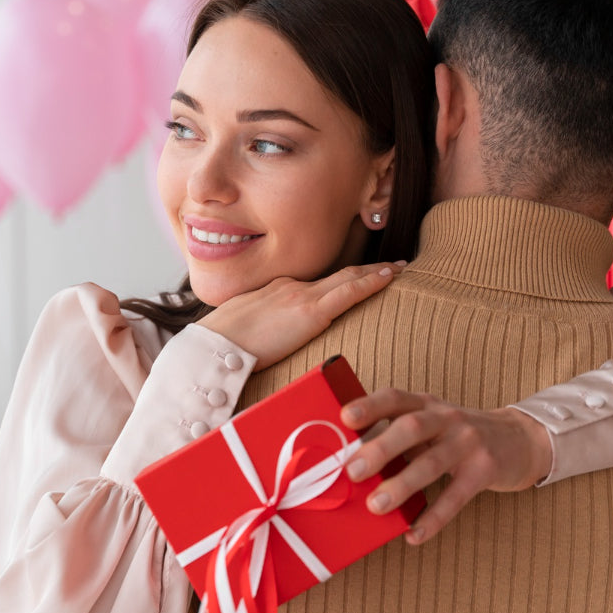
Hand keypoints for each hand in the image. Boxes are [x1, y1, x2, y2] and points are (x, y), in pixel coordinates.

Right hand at [199, 261, 405, 369]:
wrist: (214, 345)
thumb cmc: (221, 346)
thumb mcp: (243, 333)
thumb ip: (261, 333)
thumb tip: (267, 346)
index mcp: (276, 292)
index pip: (317, 284)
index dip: (339, 279)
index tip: (355, 277)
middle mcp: (292, 287)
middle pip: (337, 274)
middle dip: (364, 269)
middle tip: (391, 266)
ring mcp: (302, 296)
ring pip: (348, 277)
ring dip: (375, 272)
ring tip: (398, 269)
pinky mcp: (310, 311)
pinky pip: (349, 291)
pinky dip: (372, 281)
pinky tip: (390, 276)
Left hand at [340, 389, 552, 544]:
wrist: (521, 439)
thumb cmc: (459, 435)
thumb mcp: (431, 423)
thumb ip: (397, 435)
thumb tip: (351, 461)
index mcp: (426, 405)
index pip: (395, 398)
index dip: (369, 405)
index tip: (344, 418)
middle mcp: (447, 419)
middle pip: (411, 428)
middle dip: (379, 449)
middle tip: (353, 471)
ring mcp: (468, 444)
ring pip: (431, 464)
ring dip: (401, 486)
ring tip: (376, 506)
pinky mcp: (485, 471)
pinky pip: (456, 497)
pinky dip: (433, 518)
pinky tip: (414, 534)